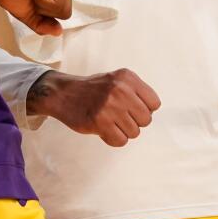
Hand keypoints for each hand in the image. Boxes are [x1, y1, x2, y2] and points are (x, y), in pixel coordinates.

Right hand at [26, 68, 161, 146]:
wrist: (63, 94)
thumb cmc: (93, 89)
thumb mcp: (117, 80)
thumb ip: (136, 92)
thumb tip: (152, 112)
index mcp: (127, 77)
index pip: (155, 103)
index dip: (144, 109)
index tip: (131, 109)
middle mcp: (120, 89)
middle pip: (146, 120)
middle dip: (134, 122)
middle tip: (119, 117)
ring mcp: (110, 106)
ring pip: (134, 132)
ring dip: (123, 131)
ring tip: (109, 122)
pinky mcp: (99, 122)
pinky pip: (121, 141)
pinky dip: (113, 139)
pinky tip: (104, 129)